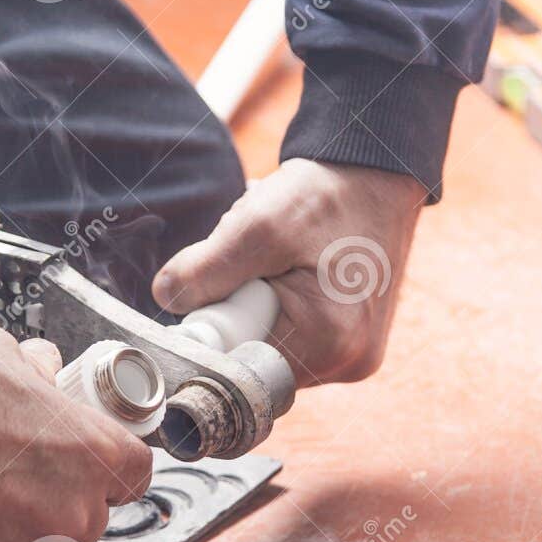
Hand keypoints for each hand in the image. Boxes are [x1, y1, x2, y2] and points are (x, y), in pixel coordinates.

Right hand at [0, 324, 151, 541]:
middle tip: (12, 468)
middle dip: (59, 495)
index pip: (135, 472)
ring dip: (14, 523)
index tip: (88, 458)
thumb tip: (42, 369)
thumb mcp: (0, 355)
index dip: (110, 463)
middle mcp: (72, 514)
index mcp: (93, 456)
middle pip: (88, 515)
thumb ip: (35, 371)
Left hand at [151, 158, 425, 385]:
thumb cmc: (325, 197)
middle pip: (258, 359)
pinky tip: (292, 271)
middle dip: (242, 314)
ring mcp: (355, 357)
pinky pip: (298, 337)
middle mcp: (348, 363)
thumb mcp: (257, 225)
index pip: (241, 366)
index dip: (219, 329)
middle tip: (253, 264)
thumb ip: (205, 268)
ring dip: (260, 308)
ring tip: (277, 262)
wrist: (376, 176)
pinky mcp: (354, 343)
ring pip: (275, 346)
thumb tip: (164, 298)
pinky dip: (282, 307)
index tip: (218, 289)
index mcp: (329, 344)